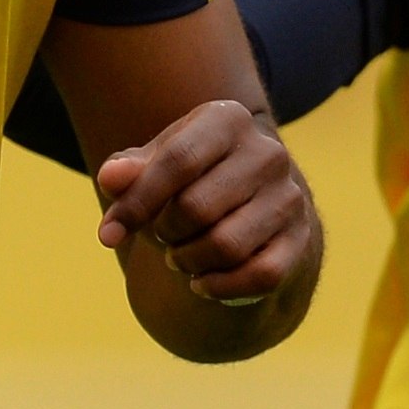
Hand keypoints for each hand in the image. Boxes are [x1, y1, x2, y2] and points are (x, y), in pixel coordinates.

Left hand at [95, 97, 316, 304]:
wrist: (248, 205)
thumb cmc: (188, 181)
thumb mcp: (155, 168)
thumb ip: (129, 172)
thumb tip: (111, 178)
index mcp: (228, 120)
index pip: (177, 161)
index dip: (136, 203)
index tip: (107, 234)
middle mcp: (266, 152)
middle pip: (196, 208)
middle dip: (165, 233)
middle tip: (163, 237)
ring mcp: (289, 196)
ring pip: (226, 246)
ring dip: (189, 261)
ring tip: (181, 257)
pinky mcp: (300, 238)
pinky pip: (259, 276)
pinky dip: (221, 287)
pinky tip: (202, 283)